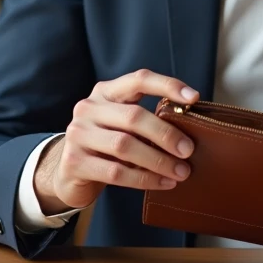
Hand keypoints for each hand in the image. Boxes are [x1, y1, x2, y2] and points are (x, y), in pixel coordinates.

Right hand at [34, 70, 197, 213]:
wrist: (69, 173)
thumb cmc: (107, 145)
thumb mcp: (121, 125)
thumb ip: (145, 120)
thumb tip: (190, 130)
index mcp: (105, 92)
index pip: (138, 79)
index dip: (167, 85)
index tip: (193, 97)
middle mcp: (88, 108)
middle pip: (133, 116)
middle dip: (166, 134)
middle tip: (188, 150)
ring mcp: (78, 134)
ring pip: (125, 146)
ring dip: (158, 160)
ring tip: (181, 172)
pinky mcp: (74, 162)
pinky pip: (116, 172)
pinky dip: (144, 179)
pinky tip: (164, 183)